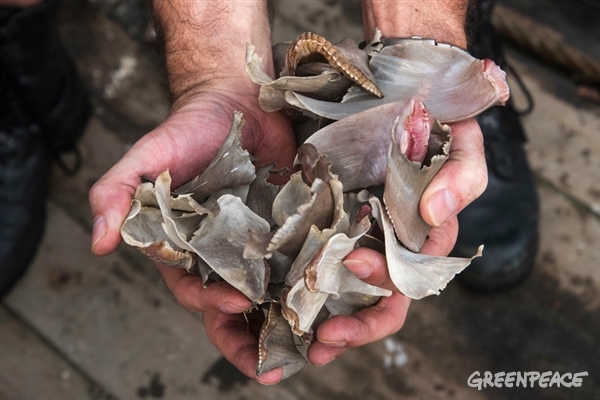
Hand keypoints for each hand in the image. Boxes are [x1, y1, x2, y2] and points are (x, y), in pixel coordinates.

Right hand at [89, 86, 296, 383]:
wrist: (237, 100)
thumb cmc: (188, 130)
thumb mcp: (147, 157)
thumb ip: (116, 193)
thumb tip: (100, 242)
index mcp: (186, 249)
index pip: (195, 291)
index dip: (214, 303)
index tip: (240, 300)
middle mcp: (222, 255)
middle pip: (236, 308)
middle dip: (253, 338)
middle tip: (279, 362)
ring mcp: (259, 244)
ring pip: (273, 294)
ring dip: (290, 319)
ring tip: (315, 343)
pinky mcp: (290, 228)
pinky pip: (302, 262)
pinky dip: (314, 281)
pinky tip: (335, 296)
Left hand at [308, 117, 486, 365]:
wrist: (384, 91)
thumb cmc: (428, 115)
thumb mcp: (458, 137)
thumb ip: (462, 173)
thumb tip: (435, 214)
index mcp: (424, 230)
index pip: (416, 272)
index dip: (390, 280)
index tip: (356, 262)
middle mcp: (393, 241)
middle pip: (384, 297)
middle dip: (361, 324)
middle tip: (329, 338)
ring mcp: (361, 235)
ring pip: (353, 292)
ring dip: (335, 323)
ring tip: (309, 344)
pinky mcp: (330, 224)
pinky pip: (321, 264)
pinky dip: (310, 291)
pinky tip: (288, 309)